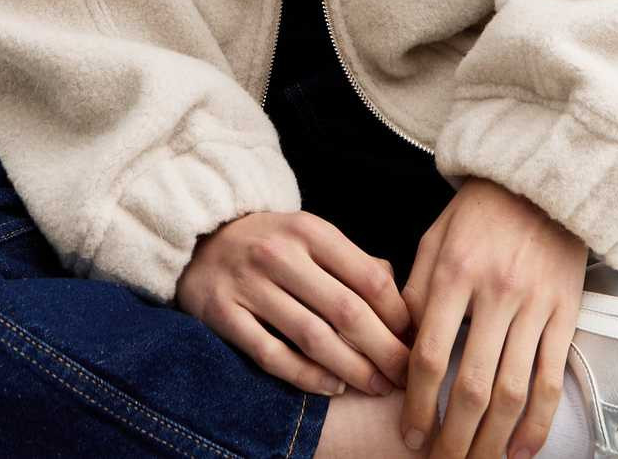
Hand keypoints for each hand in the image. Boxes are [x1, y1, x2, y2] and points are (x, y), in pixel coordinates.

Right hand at [175, 209, 414, 398]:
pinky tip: (332, 386)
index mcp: (309, 230)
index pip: (368, 276)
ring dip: (352, 369)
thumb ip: (355, 262)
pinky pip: (272, 355)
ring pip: (312, 338)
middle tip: (405, 376)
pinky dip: (307, 377)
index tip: (415, 338)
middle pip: (346, 311)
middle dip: (384, 350)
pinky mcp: (223, 314)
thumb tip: (401, 300)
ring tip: (377, 386)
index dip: (398, 315)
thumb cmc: (272, 243)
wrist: (201, 239)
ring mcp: (249, 285)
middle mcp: (279, 254)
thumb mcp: (311, 236)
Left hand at [398, 178, 586, 457]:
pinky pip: (550, 379)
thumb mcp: (434, 240)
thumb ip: (415, 292)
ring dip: (491, 440)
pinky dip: (536, 423)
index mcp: (454, 272)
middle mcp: (496, 292)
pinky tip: (519, 448)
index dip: (416, 403)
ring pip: (513, 392)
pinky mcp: (565, 314)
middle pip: (472, 385)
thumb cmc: (478, 213)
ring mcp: (535, 305)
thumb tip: (399, 349)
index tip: (409, 434)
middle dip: (453, 436)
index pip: (430, 353)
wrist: (539, 181)